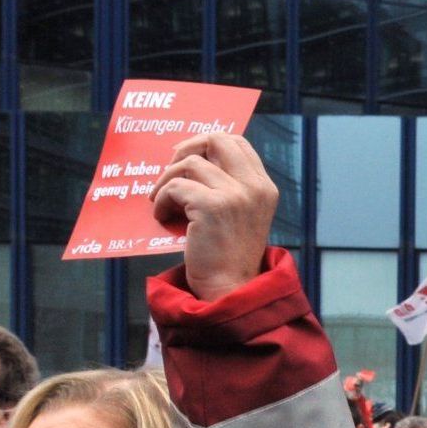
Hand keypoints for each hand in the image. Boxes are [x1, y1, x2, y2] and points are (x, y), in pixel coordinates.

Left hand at [152, 133, 279, 302]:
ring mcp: (236, 195)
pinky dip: (162, 200)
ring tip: (163, 201)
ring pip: (190, 163)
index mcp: (264, 188)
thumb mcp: (240, 215)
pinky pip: (175, 186)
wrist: (230, 288)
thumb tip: (192, 160)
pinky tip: (163, 216)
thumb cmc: (227, 255)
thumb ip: (228, 188)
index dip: (208, 143)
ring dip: (167, 179)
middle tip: (171, 169)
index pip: (237, 143)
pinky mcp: (212, 206)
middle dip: (188, 148)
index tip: (188, 158)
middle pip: (218, 139)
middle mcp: (255, 187)